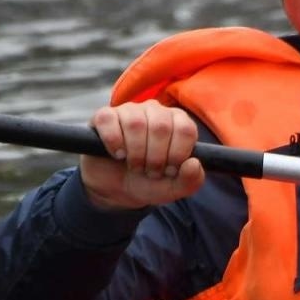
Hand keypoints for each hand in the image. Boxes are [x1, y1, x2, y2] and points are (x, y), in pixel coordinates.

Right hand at [81, 101, 204, 209]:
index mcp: (178, 122)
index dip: (177, 154)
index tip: (169, 170)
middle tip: (150, 171)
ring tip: (134, 165)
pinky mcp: (104, 116)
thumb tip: (194, 163)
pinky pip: (109, 120)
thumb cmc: (149, 182)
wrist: (117, 189)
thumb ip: (191, 180)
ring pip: (135, 123)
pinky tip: (117, 154)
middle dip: (156, 158)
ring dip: (135, 153)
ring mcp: (129, 110)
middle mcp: (155, 111)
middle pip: (161, 127)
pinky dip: (113, 142)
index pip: (185, 129)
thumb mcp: (174, 188)